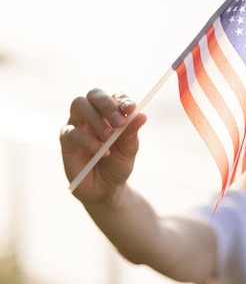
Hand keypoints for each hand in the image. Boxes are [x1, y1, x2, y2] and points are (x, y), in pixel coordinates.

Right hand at [59, 89, 146, 203]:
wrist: (105, 188)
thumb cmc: (118, 164)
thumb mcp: (129, 149)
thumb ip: (132, 132)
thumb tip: (142, 115)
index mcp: (111, 112)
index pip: (115, 97)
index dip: (122, 100)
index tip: (131, 109)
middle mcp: (92, 114)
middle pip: (94, 95)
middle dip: (108, 105)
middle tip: (120, 122)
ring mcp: (77, 124)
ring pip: (79, 105)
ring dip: (96, 119)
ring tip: (109, 137)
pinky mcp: (66, 139)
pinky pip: (72, 132)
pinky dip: (89, 140)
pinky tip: (101, 152)